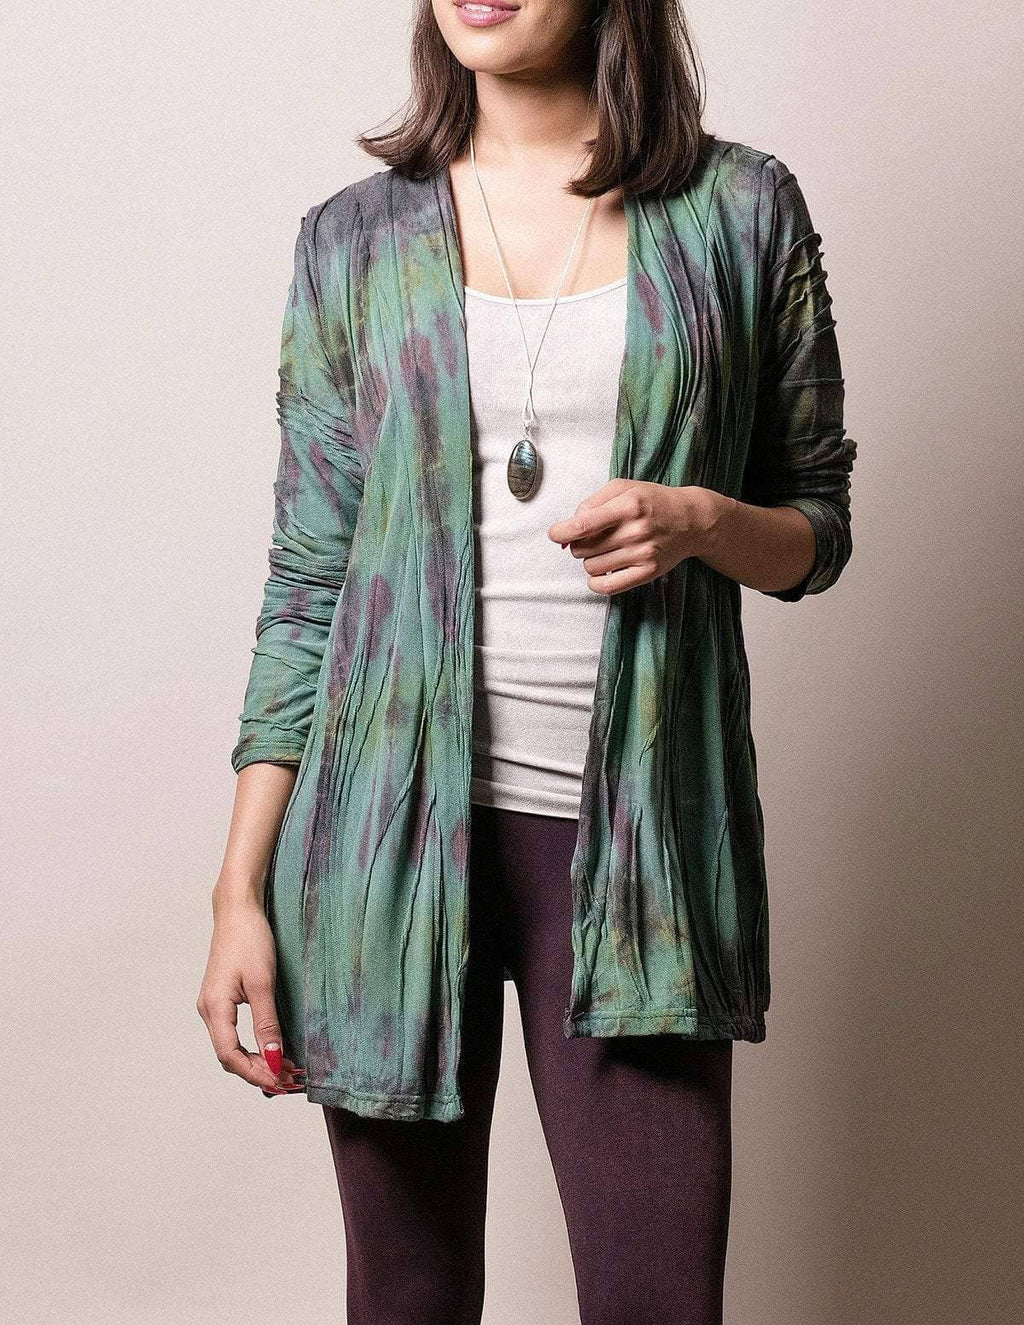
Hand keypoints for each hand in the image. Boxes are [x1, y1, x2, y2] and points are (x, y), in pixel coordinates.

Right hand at [196, 898, 304, 1095]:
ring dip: (256, 1061)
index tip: (283, 1083)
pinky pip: (234, 1034)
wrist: (238, 910)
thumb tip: (274, 1058)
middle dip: (258, 1072)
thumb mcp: (263, 982)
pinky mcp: (222, 999)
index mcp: (214, 1008)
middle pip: (229, 1057)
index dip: (256, 1073)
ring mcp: (213, 1005)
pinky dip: (252, 1047)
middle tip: (290, 1081)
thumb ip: (267, 1022)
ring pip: (231, 1047)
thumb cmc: (250, 939)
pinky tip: (272, 1048)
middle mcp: (209, 1010)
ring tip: (285, 1069)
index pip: (231, 1056)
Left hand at [547, 478, 724, 593]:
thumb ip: (592, 502)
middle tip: (592, 538)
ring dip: (590, 560)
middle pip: (583, 549)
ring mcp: (642, 554)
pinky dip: (597, 581)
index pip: (583, 524)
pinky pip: (608, 586)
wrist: (691, 521)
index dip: (562, 532)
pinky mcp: (647, 572)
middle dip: (579, 544)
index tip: (556, 534)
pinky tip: (602, 571)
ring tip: (605, 550)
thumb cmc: (653, 502)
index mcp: (628, 506)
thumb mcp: (623, 488)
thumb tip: (569, 527)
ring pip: (592, 567)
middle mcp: (635, 531)